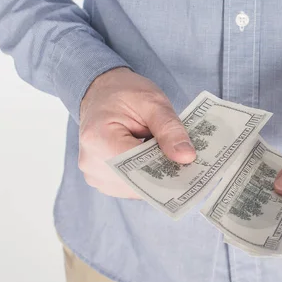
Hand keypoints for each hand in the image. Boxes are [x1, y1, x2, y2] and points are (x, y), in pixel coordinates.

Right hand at [78, 67, 195, 197]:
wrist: (101, 92)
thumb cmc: (125, 93)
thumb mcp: (153, 102)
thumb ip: (170, 129)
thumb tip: (187, 157)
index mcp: (99, 138)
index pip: (138, 167)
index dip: (166, 169)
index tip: (190, 164)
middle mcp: (91, 162)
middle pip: (137, 182)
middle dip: (163, 174)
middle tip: (184, 159)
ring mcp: (93, 174)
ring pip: (135, 189)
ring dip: (155, 176)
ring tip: (164, 154)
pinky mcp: (100, 180)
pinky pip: (129, 188)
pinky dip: (145, 177)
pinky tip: (153, 159)